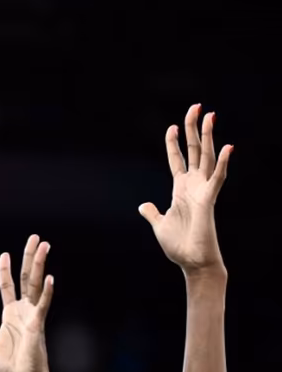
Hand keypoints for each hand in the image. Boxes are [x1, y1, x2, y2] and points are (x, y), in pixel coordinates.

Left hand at [0, 235, 54, 371]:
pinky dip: (46, 292)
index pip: (7, 286)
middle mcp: (22, 311)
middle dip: (29, 257)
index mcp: (9, 315)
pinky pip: (42, 305)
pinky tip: (49, 278)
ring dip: (40, 264)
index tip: (4, 254)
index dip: (5, 270)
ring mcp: (31, 316)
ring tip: (44, 245)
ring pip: (35, 284)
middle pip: (26, 278)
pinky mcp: (37, 325)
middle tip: (35, 238)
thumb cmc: (7, 369)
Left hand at [138, 104, 232, 275]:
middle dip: (194, 130)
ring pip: (207, 158)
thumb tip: (143, 205)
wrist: (192, 264)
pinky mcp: (209, 200)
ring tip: (210, 115)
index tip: (171, 126)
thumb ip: (152, 213)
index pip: (177, 160)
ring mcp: (202, 191)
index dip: (174, 143)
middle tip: (196, 107)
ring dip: (208, 137)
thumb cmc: (179, 246)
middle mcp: (193, 186)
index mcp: (180, 190)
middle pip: (194, 152)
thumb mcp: (159, 225)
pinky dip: (223, 163)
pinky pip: (218, 178)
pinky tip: (227, 146)